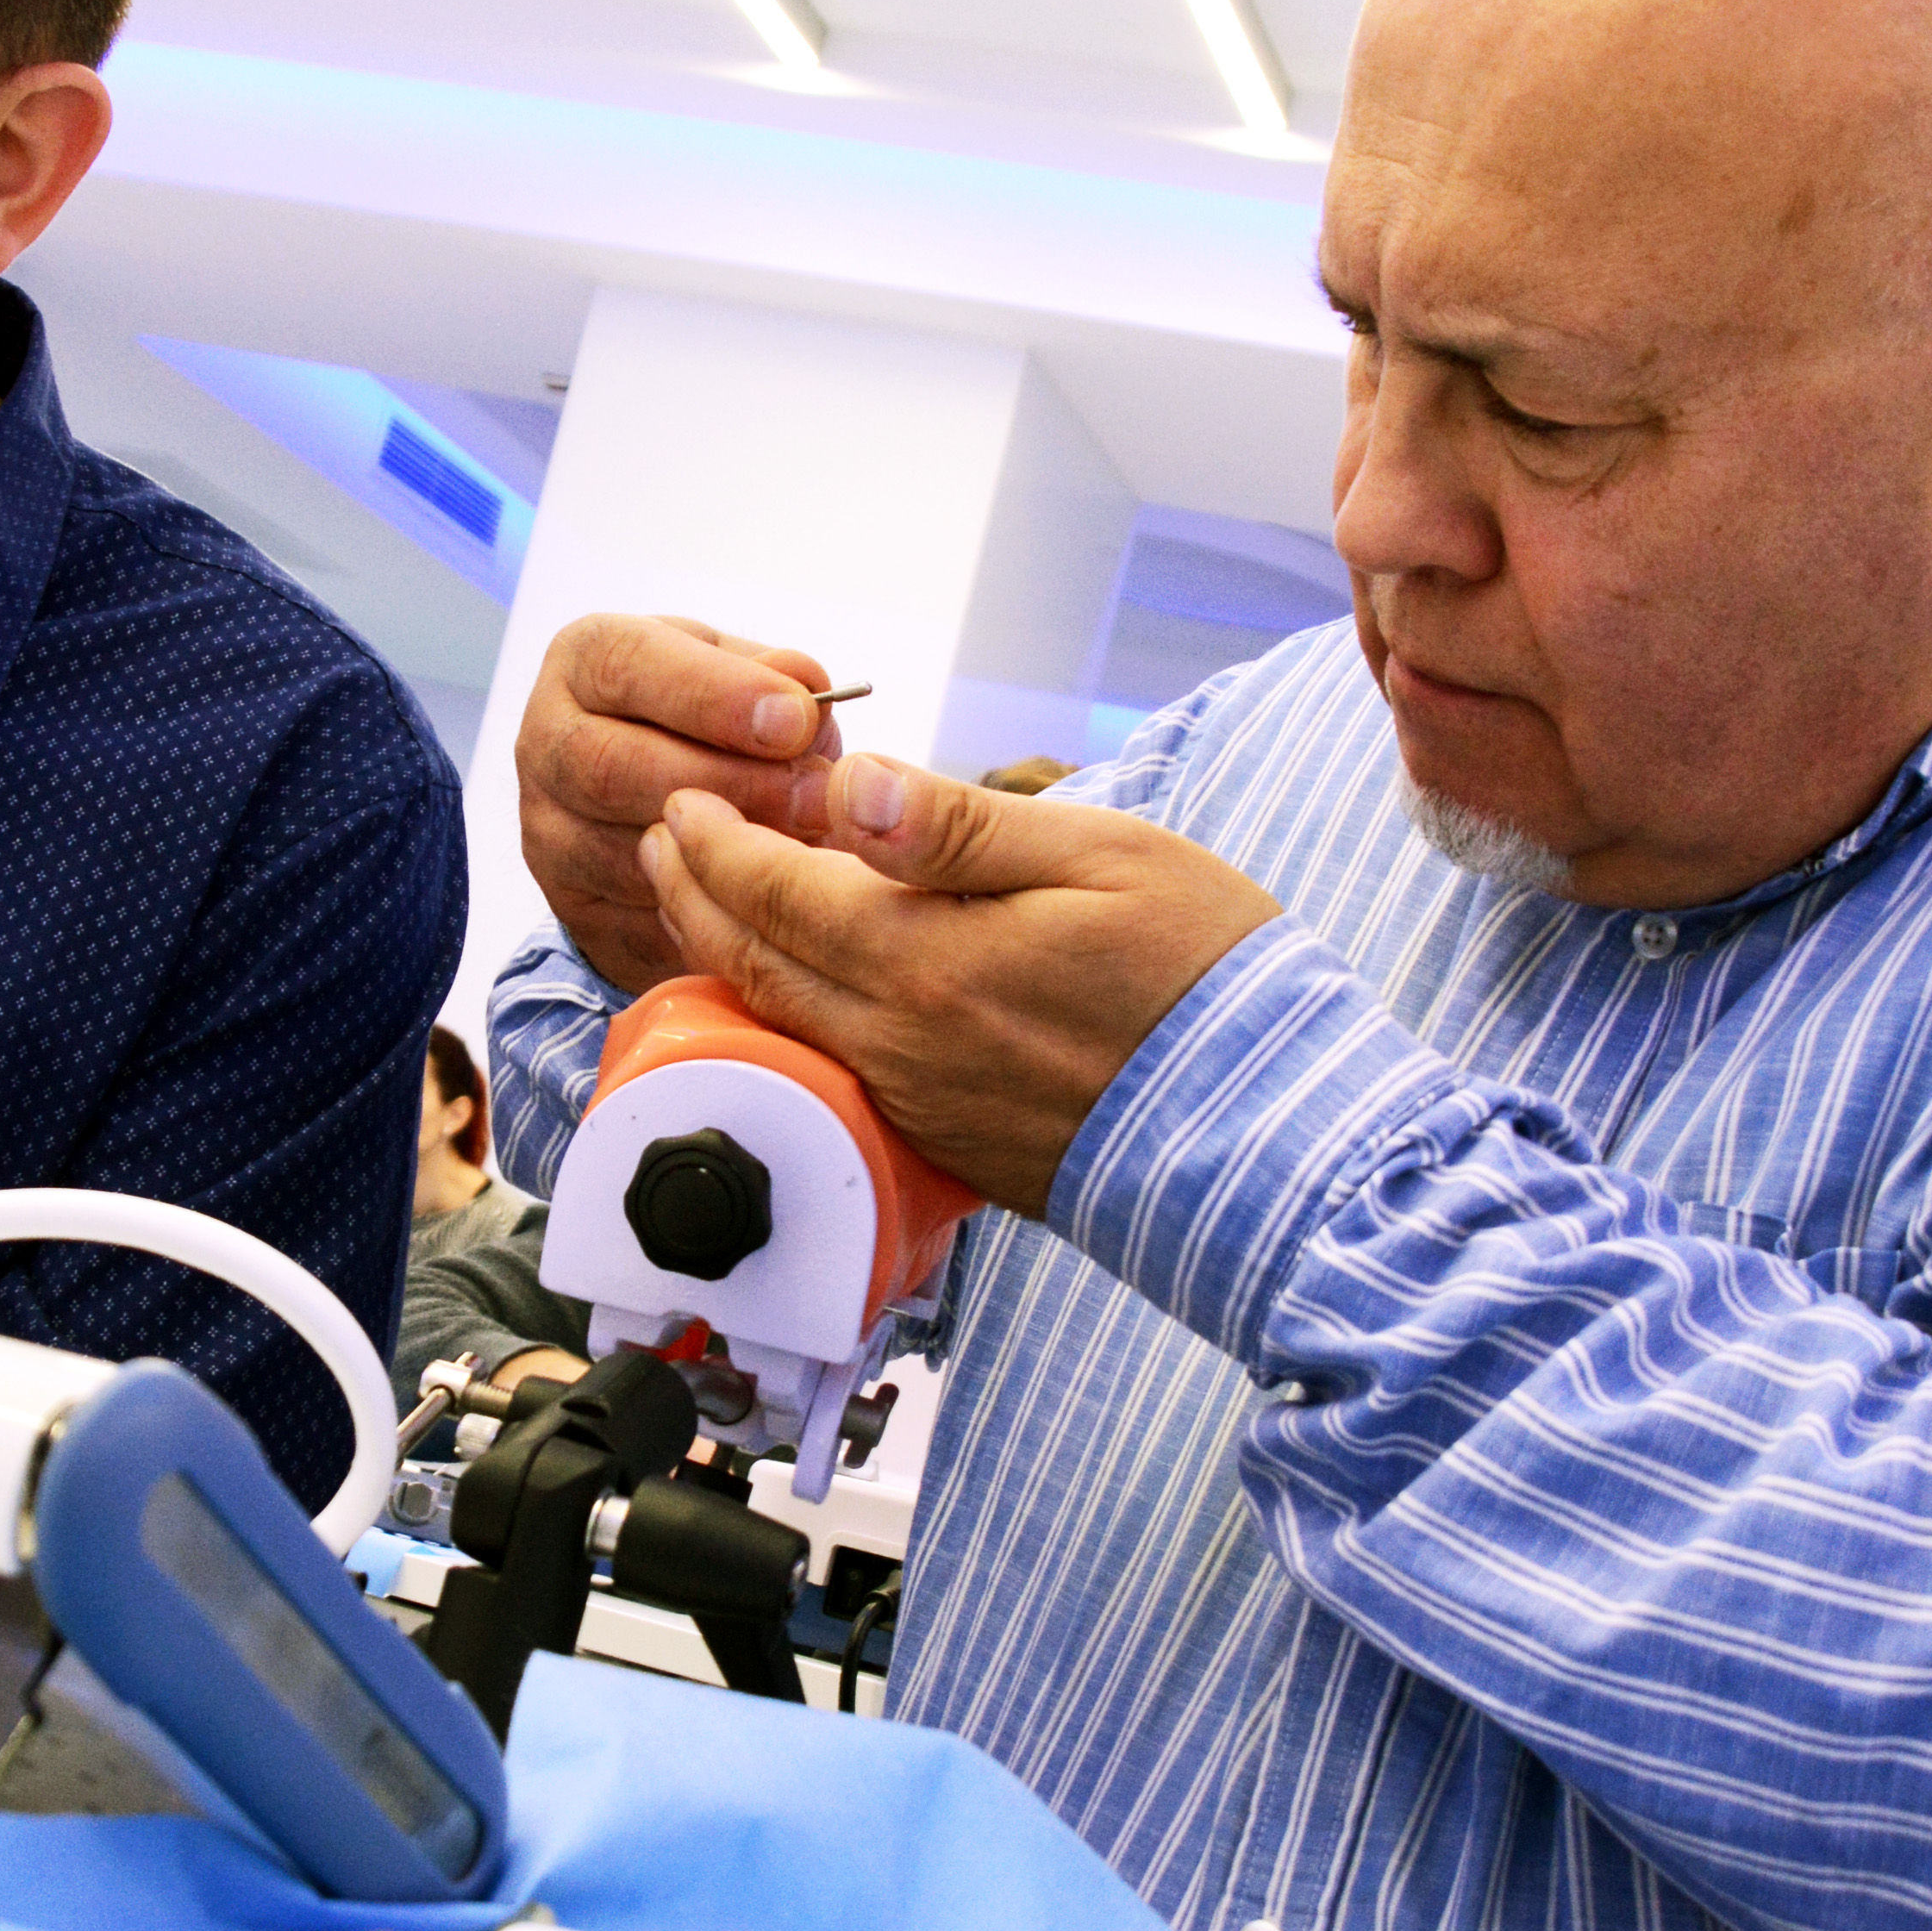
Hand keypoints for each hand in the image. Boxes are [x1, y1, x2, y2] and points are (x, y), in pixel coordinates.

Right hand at [516, 611, 847, 995]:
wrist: (651, 799)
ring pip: (623, 853)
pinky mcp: (570, 904)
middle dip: (727, 784)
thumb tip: (807, 697)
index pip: (630, 664)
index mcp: (585, 659)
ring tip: (807, 849)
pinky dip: (709, 914)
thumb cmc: (706, 718)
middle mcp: (547, 740)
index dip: (715, 695)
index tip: (796, 720)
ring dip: (725, 858)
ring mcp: (547, 829)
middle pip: (613, 767)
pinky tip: (767, 901)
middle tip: (815, 797)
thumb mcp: (739, 673)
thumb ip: (773, 675)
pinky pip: (638, 920)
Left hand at [638, 756, 1280, 1213]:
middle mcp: (899, 1044)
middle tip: (661, 843)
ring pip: (787, 1026)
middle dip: (694, 898)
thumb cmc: (1202, 972)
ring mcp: (918, 1105)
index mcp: (925, 960)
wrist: (1270, 1127)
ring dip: (732, 959)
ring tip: (705, 907)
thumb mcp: (1097, 857)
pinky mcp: (947, 1146)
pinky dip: (792, 1018)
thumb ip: (957, 828)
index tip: (685, 803)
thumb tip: (848, 784)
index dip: (718, 844)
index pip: (778, 893)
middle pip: (757, 965)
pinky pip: (835, 1073)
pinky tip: (799, 991)